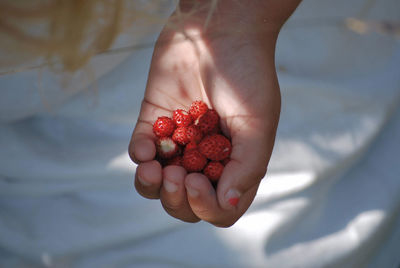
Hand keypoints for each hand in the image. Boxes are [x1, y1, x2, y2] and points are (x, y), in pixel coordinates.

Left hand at [128, 1, 298, 226]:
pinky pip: (140, 150)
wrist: (220, 29)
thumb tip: (228, 203)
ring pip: (157, 183)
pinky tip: (145, 148)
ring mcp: (180, 141)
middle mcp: (206, 157)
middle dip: (176, 200)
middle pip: (184, 202)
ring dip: (151, 186)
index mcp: (234, 162)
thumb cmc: (247, 73)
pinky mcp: (155, 121)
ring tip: (155, 170)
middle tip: (177, 177)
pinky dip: (139, 154)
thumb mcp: (258, 123)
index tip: (197, 184)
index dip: (206, 208)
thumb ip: (247, 167)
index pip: (220, 207)